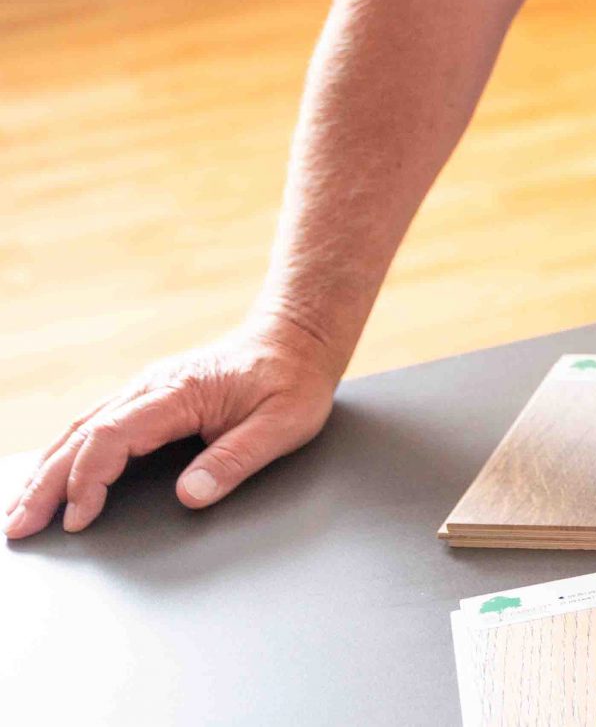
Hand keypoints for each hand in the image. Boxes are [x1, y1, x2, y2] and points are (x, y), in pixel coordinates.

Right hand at [5, 311, 341, 538]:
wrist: (298, 338)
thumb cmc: (293, 379)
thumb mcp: (284, 424)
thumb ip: (235, 460)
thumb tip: (189, 495)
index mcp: (179, 393)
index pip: (113, 436)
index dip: (88, 479)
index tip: (78, 517)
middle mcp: (153, 388)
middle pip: (83, 435)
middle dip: (45, 483)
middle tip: (18, 526)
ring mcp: (148, 390)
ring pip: (82, 429)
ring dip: (48, 470)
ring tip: (20, 510)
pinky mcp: (151, 397)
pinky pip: (97, 425)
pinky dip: (68, 453)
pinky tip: (52, 476)